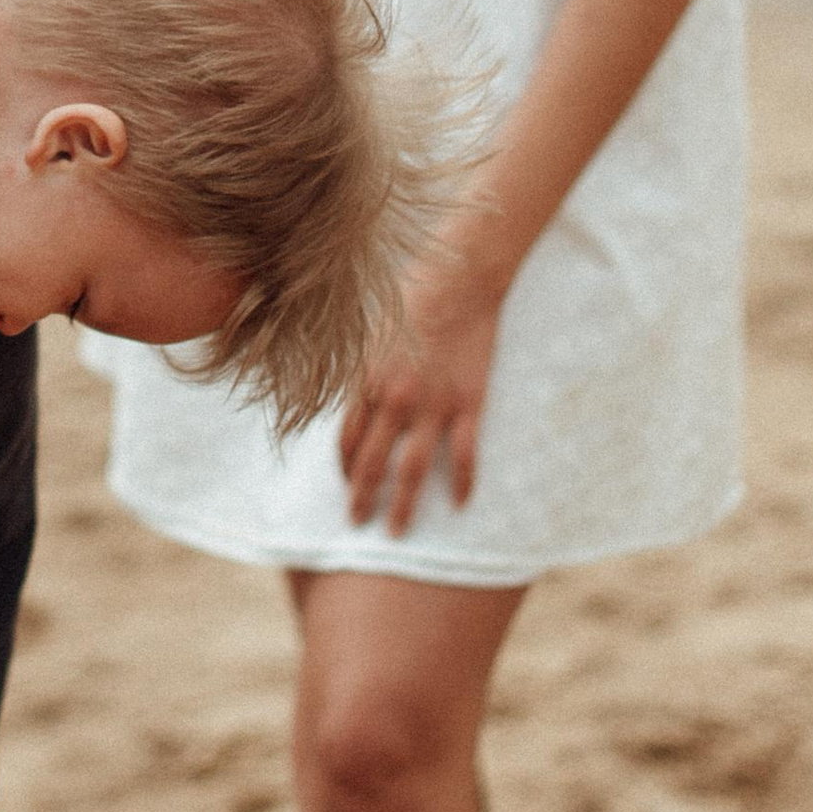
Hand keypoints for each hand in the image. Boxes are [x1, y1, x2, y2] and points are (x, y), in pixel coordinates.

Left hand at [339, 255, 504, 534]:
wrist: (458, 280)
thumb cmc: (408, 297)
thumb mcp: (368, 333)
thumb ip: (358, 371)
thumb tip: (348, 402)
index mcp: (366, 382)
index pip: (346, 440)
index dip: (344, 467)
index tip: (346, 484)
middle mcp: (395, 400)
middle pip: (372, 463)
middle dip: (362, 498)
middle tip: (357, 525)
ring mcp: (433, 405)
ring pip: (413, 470)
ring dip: (404, 504)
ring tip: (397, 531)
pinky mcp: (469, 403)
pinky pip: (464, 453)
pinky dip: (464, 482)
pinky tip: (461, 503)